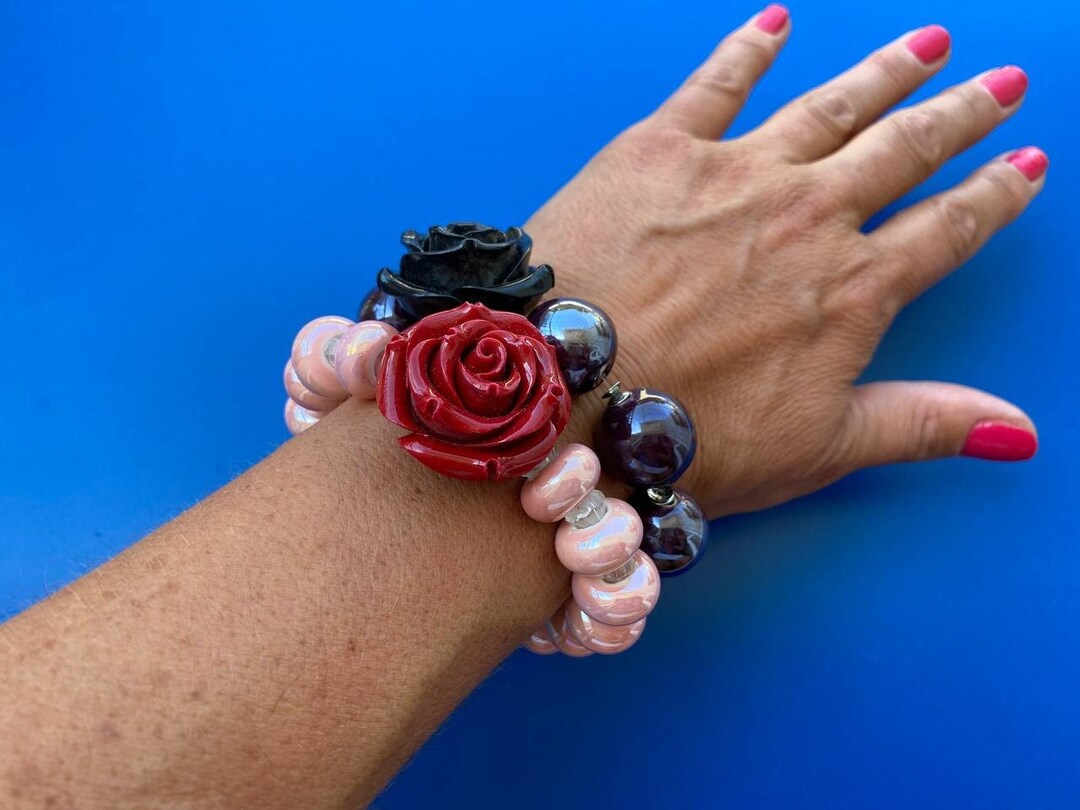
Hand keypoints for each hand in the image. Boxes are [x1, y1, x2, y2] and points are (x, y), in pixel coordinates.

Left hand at [526, 6, 1043, 516]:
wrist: (568, 399)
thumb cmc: (687, 436)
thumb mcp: (819, 448)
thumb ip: (921, 423)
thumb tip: (1017, 430)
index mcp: (851, 289)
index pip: (946, 231)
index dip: (992, 198)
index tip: (1025, 166)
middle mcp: (807, 215)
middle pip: (903, 150)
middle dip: (959, 114)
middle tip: (1002, 81)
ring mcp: (734, 173)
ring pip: (831, 105)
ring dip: (884, 72)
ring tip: (927, 43)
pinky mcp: (658, 150)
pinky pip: (714, 84)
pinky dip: (746, 50)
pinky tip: (775, 24)